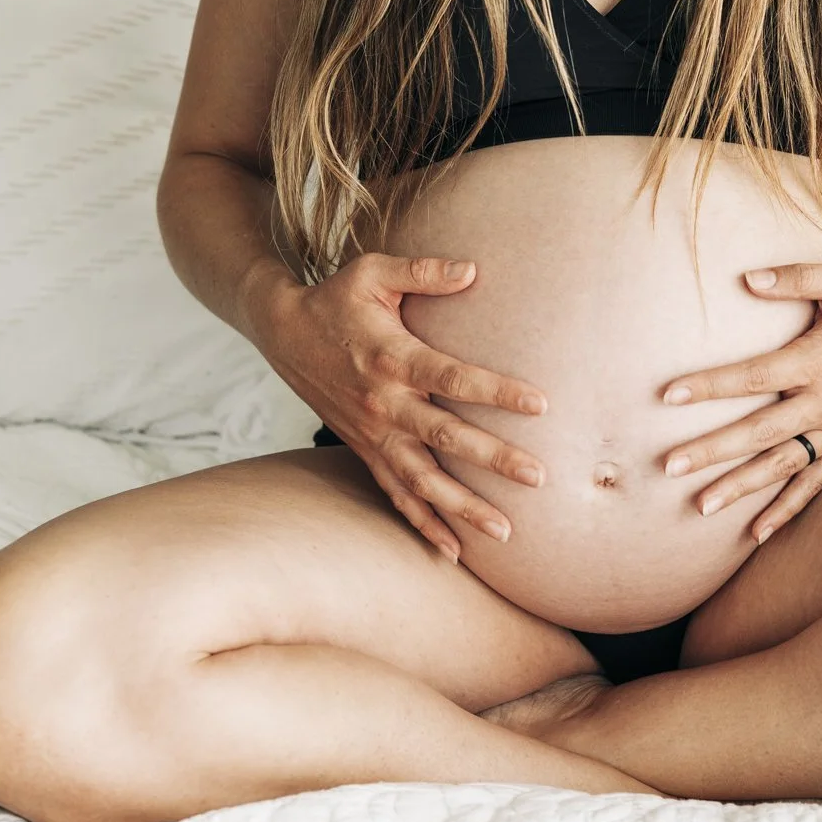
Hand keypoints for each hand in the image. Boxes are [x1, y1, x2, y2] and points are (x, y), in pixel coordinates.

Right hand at [260, 253, 546, 561]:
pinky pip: (395, 494)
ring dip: (462, 508)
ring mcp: (373, 433)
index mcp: (392, 357)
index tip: (540, 404)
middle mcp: (383, 403)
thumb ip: (424, 271)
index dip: (496, 392)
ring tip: (505, 531)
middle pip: (444, 437)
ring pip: (421, 480)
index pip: (452, 378)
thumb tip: (474, 270)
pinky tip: (452, 551)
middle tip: (538, 477)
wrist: (282, 333)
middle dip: (492, 460)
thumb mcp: (374, 272)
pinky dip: (422, 523)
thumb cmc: (337, 298)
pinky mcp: (365, 450)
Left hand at [658, 262, 821, 543]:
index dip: (711, 385)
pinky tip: (757, 533)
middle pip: (759, 431)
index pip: (754, 376)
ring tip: (701, 508)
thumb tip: (747, 280)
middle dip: (712, 450)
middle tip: (669, 466)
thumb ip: (797, 278)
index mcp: (818, 360)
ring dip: (741, 487)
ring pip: (783, 465)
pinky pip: (815, 483)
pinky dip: (787, 509)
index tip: (669, 394)